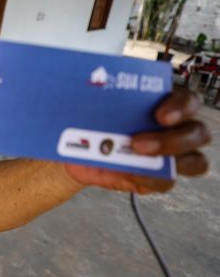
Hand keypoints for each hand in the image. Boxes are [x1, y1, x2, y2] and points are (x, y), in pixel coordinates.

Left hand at [64, 88, 210, 192]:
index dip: (181, 107)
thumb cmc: (95, 120)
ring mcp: (173, 155)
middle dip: (172, 139)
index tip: (160, 115)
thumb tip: (92, 95)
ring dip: (166, 160)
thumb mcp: (96, 105)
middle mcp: (177, 128)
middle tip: (138, 142)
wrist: (78, 147)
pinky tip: (127, 173)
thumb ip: (103, 99)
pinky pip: (165, 182)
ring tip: (133, 156)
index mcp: (166, 103)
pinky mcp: (160, 176)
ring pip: (194, 161)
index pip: (189, 101)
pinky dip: (147, 179)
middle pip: (198, 133)